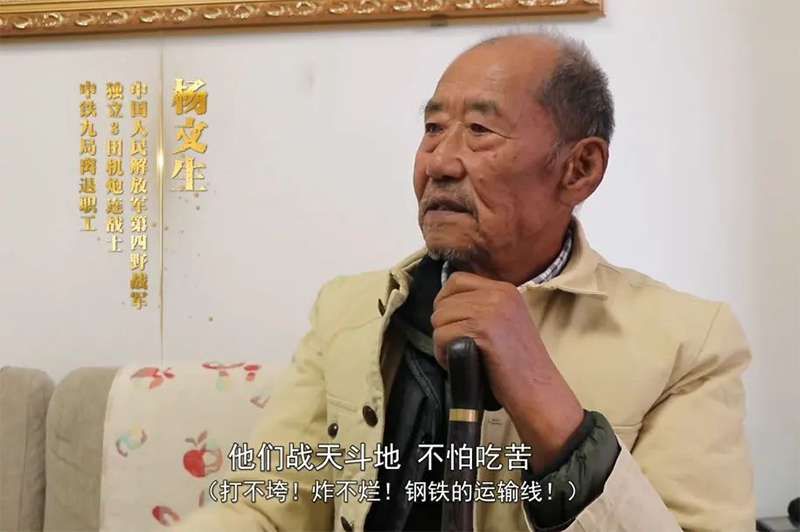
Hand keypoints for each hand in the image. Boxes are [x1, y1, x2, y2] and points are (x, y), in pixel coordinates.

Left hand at [431, 271, 584, 468]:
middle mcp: (498, 293)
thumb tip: (444, 305)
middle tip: (455, 346)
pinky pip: (442, 335)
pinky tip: (460, 363)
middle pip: (444, 300)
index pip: (457, 280)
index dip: (445, 301)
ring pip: (439, 318)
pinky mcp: (482, 330)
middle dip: (443, 325)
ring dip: (441, 341)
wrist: (537, 389)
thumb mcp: (505, 321)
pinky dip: (443, 353)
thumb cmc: (518, 363)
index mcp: (504, 289)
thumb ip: (481, 307)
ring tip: (459, 356)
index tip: (449, 322)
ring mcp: (491, 310)